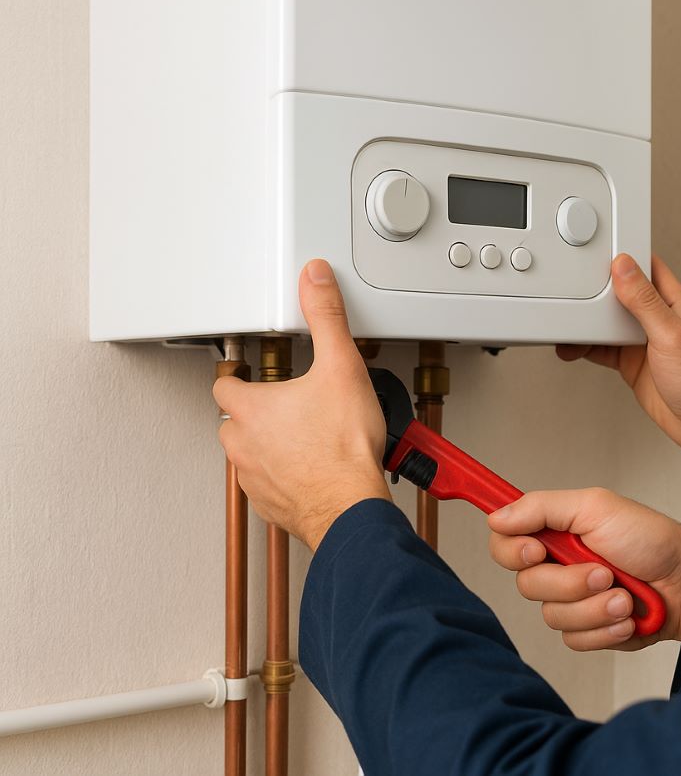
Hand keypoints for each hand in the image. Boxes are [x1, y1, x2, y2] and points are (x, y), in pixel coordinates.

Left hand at [214, 260, 390, 550]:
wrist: (351, 506)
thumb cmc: (344, 448)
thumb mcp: (341, 366)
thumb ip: (326, 317)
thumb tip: (314, 278)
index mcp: (252, 409)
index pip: (225, 385)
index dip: (237, 376)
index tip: (248, 373)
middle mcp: (244, 445)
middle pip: (232, 420)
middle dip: (251, 411)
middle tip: (282, 405)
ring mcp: (255, 478)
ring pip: (245, 455)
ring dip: (262, 445)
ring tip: (296, 437)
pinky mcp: (271, 505)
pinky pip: (264, 487)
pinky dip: (278, 477)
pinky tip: (306, 470)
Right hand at [488, 488, 680, 650]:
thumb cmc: (650, 540)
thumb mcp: (595, 507)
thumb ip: (541, 508)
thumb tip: (496, 517)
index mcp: (553, 531)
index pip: (504, 541)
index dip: (512, 550)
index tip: (538, 551)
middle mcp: (556, 564)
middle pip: (525, 584)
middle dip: (569, 582)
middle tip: (602, 572)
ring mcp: (571, 599)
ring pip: (551, 615)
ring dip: (593, 607)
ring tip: (623, 596)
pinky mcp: (587, 629)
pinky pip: (573, 640)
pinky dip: (604, 629)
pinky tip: (626, 617)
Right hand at [558, 254, 680, 480]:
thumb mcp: (671, 334)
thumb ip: (645, 301)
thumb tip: (624, 268)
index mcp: (672, 302)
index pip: (645, 267)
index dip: (623, 257)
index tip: (597, 252)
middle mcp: (656, 318)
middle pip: (619, 294)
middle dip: (595, 291)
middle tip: (572, 290)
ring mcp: (642, 340)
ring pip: (606, 322)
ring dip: (586, 323)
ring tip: (566, 324)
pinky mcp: (631, 361)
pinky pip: (601, 348)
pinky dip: (585, 347)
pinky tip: (573, 347)